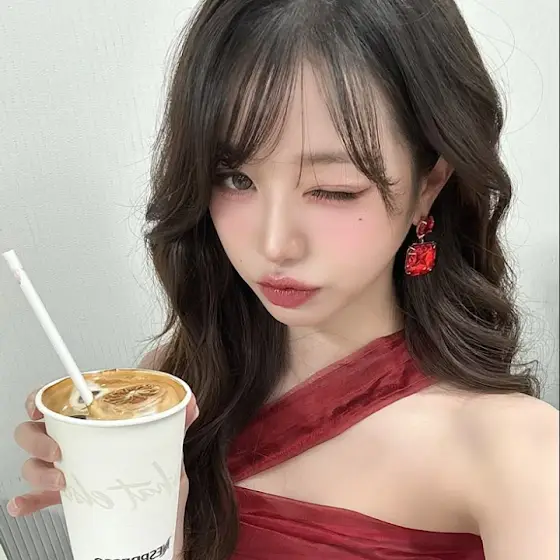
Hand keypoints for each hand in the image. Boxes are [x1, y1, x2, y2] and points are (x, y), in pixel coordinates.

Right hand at [9, 388, 198, 559]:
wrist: (155, 529)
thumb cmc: (158, 488)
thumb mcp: (169, 453)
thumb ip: (176, 427)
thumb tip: (190, 404)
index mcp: (96, 427)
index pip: (61, 404)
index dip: (43, 401)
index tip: (41, 407)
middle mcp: (77, 446)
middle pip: (37, 432)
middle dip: (38, 439)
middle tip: (57, 450)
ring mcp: (68, 472)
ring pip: (32, 463)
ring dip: (36, 470)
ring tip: (60, 479)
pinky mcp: (65, 500)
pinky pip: (36, 498)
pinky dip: (27, 500)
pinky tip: (26, 504)